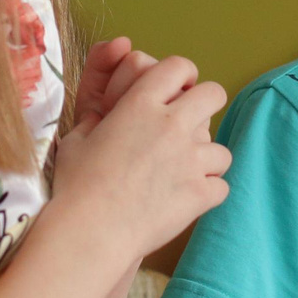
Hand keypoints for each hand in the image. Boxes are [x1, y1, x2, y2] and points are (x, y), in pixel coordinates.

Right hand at [49, 55, 230, 261]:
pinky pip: (221, 185)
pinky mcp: (200, 192)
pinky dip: (207, 192)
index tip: (177, 89)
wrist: (92, 231)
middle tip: (191, 125)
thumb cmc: (76, 186)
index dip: (181, 74)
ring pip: (221, 147)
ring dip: (206, 159)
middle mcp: (171, 125)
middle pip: (213, 93)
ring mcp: (190, 158)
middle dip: (206, 104)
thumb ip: (96, 123)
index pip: (178, 66)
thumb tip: (100, 119)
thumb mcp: (76, 142)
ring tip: (184, 174)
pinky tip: (187, 199)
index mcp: (139, 104)